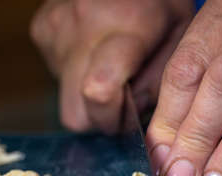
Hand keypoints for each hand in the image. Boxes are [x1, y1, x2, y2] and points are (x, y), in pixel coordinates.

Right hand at [30, 0, 193, 133]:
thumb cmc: (160, 5)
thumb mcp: (180, 40)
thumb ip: (158, 84)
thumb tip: (129, 116)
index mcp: (126, 25)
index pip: (100, 93)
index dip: (114, 119)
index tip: (128, 114)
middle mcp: (82, 26)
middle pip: (75, 114)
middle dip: (99, 118)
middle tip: (121, 97)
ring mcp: (56, 27)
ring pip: (64, 101)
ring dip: (87, 98)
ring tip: (108, 67)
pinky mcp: (42, 29)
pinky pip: (56, 78)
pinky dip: (75, 76)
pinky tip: (93, 54)